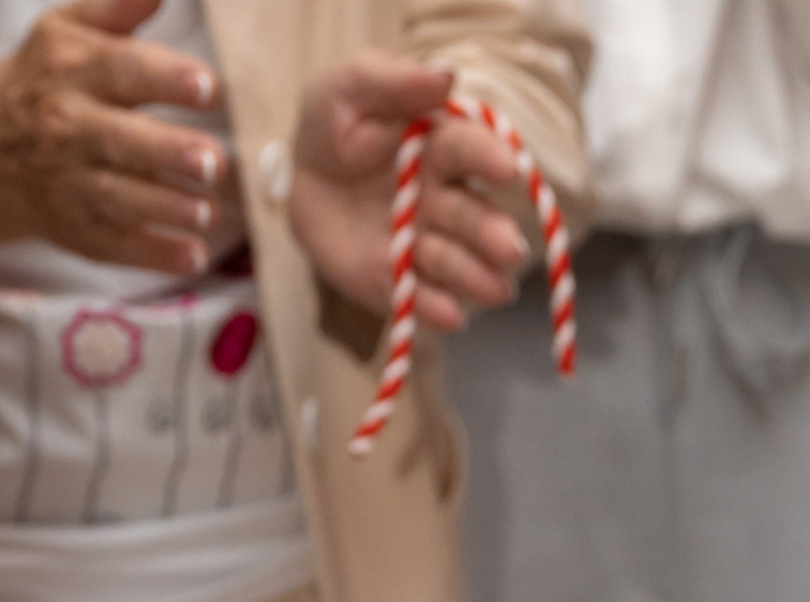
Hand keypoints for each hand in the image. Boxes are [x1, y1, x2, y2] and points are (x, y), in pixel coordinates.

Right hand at [0, 0, 223, 278]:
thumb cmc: (41, 80)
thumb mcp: (66, 31)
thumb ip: (117, 9)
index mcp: (70, 68)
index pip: (122, 69)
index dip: (166, 78)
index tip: (209, 87)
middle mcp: (66, 126)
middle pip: (121, 140)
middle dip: (169, 151)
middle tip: (214, 162)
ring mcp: (68, 182)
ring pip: (119, 197)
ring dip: (166, 208)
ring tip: (208, 212)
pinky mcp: (74, 229)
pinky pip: (116, 245)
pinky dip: (154, 253)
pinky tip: (193, 255)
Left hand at [290, 57, 531, 332]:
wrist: (301, 178)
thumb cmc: (334, 125)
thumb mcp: (349, 88)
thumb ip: (392, 80)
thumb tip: (444, 77)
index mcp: (441, 148)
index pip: (472, 152)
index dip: (492, 159)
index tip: (508, 169)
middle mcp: (445, 201)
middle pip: (476, 219)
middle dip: (494, 235)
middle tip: (509, 248)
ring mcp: (426, 246)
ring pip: (460, 265)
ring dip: (476, 277)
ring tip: (494, 289)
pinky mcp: (401, 283)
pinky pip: (422, 300)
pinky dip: (437, 310)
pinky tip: (450, 316)